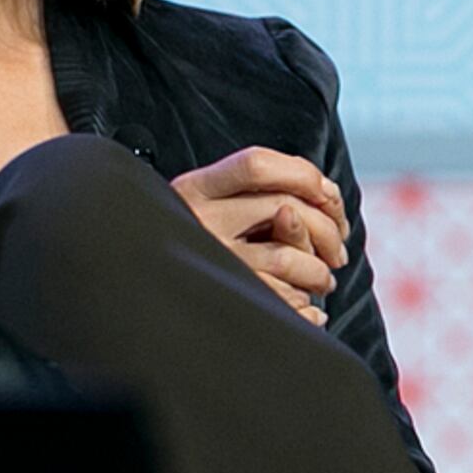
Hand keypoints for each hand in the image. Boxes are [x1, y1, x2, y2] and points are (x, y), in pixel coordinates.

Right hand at [171, 145, 348, 324]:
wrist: (135, 290)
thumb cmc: (186, 242)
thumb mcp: (207, 203)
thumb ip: (257, 191)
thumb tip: (326, 194)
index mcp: (195, 188)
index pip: (257, 165)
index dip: (304, 174)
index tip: (327, 195)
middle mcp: (198, 221)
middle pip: (286, 209)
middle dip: (327, 229)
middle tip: (337, 250)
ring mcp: (209, 263)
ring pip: (287, 257)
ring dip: (319, 272)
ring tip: (323, 281)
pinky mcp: (221, 300)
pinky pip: (280, 299)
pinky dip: (307, 305)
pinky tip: (309, 308)